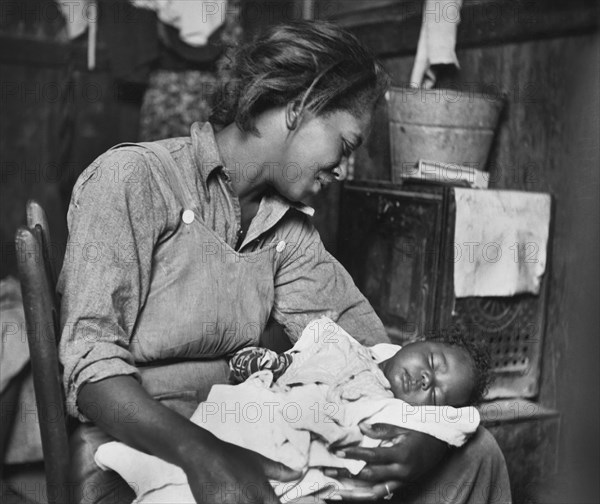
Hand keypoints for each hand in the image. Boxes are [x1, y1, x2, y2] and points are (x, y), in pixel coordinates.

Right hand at [183, 433, 301, 503]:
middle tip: (247, 494)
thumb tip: (299, 473)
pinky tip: (227, 497)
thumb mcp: (259, 462)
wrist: (203, 455)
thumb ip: (281, 471)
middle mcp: (248, 503)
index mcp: (262, 493)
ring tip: (235, 494)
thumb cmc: (231, 457)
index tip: (271, 502)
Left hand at [325, 423, 447, 500]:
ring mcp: (402, 482)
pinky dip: (366, 496)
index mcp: (401, 455)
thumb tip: (361, 427)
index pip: (372, 457)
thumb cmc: (422, 432)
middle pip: (369, 477)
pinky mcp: (402, 486)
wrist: (443, 445)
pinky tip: (351, 495)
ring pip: (374, 493)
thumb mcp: (404, 426)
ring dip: (353, 494)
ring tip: (334, 495)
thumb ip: (382, 429)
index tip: (336, 452)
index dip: (353, 455)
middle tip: (327, 471)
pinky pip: (382, 494)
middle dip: (346, 474)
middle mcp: (401, 472)